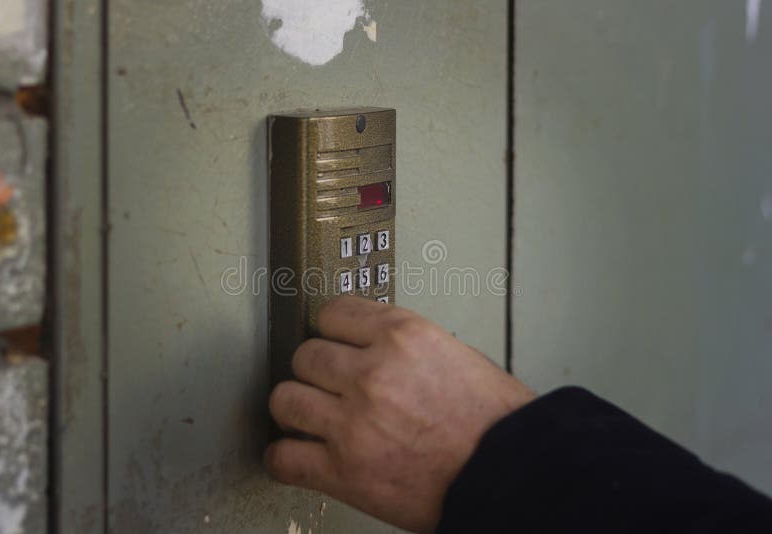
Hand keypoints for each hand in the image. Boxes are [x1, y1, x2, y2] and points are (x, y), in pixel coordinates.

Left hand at [264, 296, 535, 532]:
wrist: (510, 476)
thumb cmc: (496, 422)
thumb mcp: (457, 355)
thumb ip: (406, 346)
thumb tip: (371, 344)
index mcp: (404, 335)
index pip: (333, 312)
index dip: (331, 330)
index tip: (332, 340)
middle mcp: (373, 372)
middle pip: (305, 355)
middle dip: (316, 371)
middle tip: (327, 385)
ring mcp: (353, 423)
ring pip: (286, 398)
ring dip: (296, 408)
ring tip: (309, 416)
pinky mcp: (344, 471)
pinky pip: (283, 457)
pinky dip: (285, 457)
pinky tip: (298, 454)